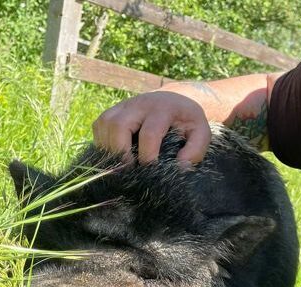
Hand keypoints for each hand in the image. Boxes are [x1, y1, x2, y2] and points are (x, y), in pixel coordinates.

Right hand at [92, 91, 210, 164]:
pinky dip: (102, 143)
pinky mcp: (112, 111)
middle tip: (129, 170)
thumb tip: (180, 168)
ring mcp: (122, 106)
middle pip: (118, 125)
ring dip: (109, 148)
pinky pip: (98, 127)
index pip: (149, 133)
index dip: (147, 156)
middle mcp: (139, 104)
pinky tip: (115, 156)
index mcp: (163, 108)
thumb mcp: (201, 132)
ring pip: (104, 124)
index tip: (151, 172)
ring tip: (122, 165)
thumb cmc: (187, 121)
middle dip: (120, 151)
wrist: (175, 100)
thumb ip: (195, 150)